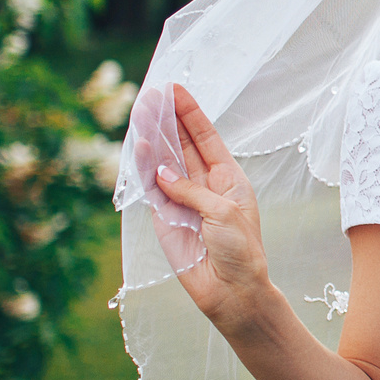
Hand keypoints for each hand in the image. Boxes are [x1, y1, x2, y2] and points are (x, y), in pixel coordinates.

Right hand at [150, 83, 273, 328]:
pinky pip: (152, 188)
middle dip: (168, 119)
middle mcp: (205, 184)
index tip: (175, 89)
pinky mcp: (165, 217)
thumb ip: (192, 190)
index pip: (206, 137)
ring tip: (141, 113)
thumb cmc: (240, 250)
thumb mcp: (223, 212)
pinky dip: (144, 168)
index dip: (191, 113)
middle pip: (182, 144)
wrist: (231, 291)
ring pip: (164, 162)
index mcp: (229, 178)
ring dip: (153, 139)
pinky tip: (139, 147)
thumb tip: (161, 170)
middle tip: (151, 94)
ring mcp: (183, 199)